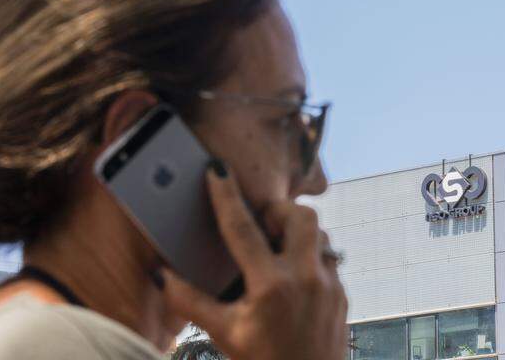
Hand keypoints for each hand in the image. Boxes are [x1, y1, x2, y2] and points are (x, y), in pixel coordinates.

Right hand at [162, 161, 347, 359]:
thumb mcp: (225, 334)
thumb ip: (191, 302)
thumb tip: (163, 276)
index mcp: (271, 286)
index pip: (242, 229)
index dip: (225, 195)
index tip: (217, 170)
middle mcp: (305, 279)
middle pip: (300, 216)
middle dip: (279, 209)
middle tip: (261, 222)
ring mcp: (329, 285)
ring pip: (320, 233)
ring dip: (298, 231)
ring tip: (276, 246)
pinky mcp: (342, 294)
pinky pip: (329, 257)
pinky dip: (310, 254)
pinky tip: (293, 273)